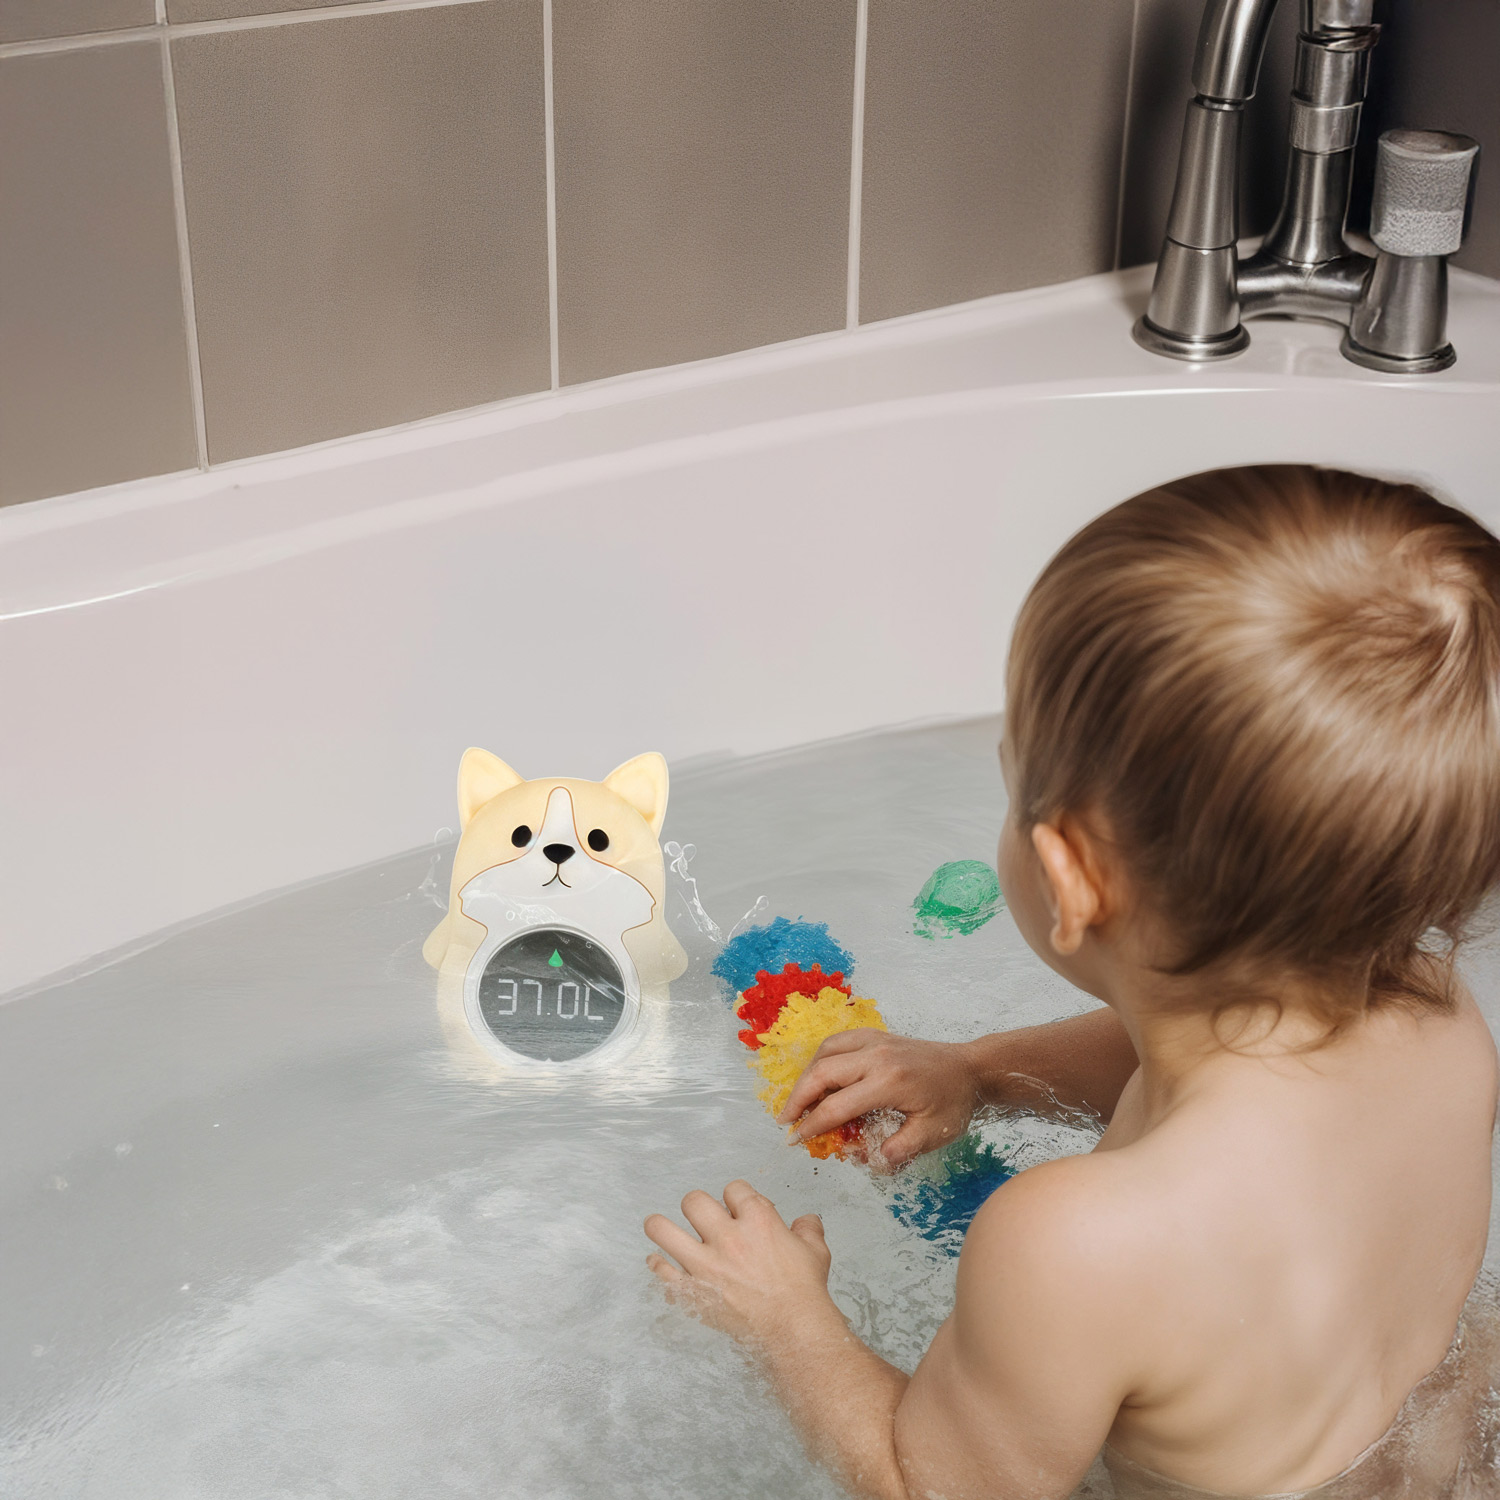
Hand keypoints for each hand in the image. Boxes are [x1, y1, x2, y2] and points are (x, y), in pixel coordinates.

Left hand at [644, 1180, 838, 1342]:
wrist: (794, 1331)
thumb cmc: (804, 1292)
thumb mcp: (815, 1251)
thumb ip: (808, 1229)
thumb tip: (806, 1220)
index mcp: (758, 1220)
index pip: (734, 1189)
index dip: (734, 1196)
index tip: (735, 1208)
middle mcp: (727, 1236)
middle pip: (693, 1201)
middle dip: (697, 1206)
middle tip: (701, 1218)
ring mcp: (706, 1264)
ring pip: (663, 1230)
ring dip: (660, 1227)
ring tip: (660, 1227)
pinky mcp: (693, 1292)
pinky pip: (662, 1273)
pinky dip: (657, 1265)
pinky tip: (657, 1261)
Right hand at [776, 1031, 980, 1166]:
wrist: (972, 1068)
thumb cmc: (953, 1102)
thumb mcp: (932, 1134)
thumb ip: (899, 1149)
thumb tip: (870, 1161)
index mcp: (889, 1082)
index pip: (837, 1106)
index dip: (812, 1125)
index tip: (797, 1140)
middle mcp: (877, 1056)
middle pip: (822, 1072)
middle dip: (798, 1098)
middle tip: (785, 1121)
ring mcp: (876, 1041)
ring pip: (826, 1051)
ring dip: (807, 1075)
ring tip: (799, 1100)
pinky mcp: (878, 1035)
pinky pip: (840, 1041)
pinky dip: (823, 1057)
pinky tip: (820, 1075)